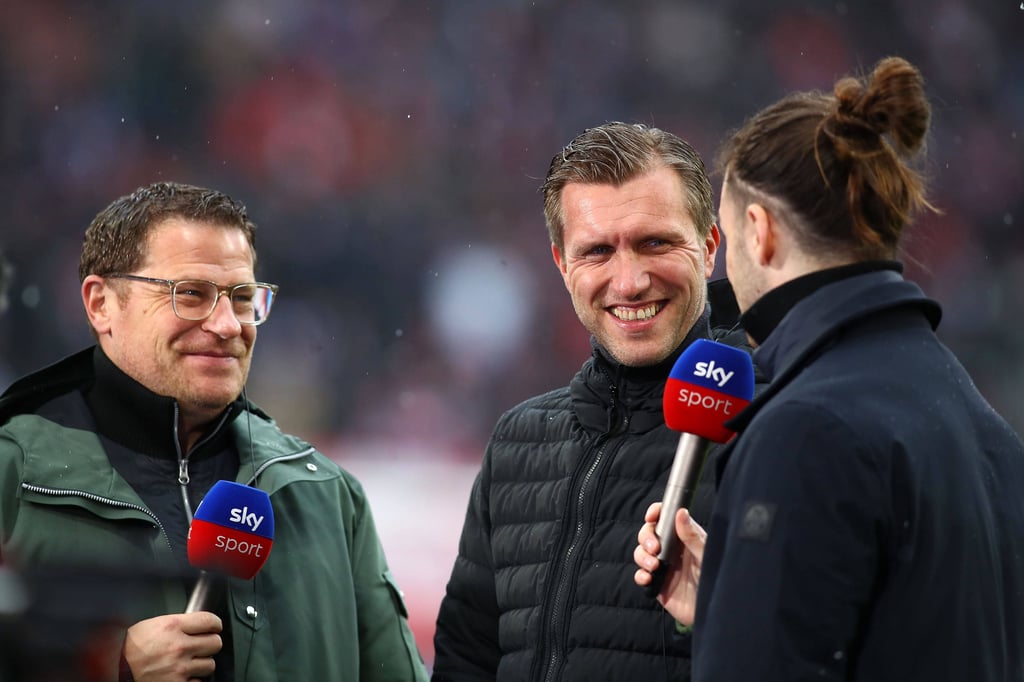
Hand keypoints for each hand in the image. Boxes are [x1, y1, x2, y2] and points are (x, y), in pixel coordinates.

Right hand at [122, 612, 222, 681]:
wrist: (115, 667)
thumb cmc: (131, 646)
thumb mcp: (155, 624)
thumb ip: (180, 624)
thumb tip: (200, 625)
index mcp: (173, 626)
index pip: (210, 621)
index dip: (215, 624)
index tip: (214, 627)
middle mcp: (178, 646)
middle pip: (215, 643)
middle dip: (209, 644)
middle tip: (201, 646)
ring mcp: (178, 668)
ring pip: (210, 664)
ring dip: (201, 663)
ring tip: (188, 662)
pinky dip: (192, 679)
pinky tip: (182, 674)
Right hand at [633, 502, 706, 625]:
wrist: (713, 612)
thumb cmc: (716, 581)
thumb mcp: (706, 556)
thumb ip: (692, 536)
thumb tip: (681, 513)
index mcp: (684, 537)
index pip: (665, 518)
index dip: (656, 513)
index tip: (651, 516)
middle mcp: (671, 549)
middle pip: (648, 533)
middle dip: (646, 537)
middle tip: (654, 547)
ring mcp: (662, 565)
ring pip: (641, 552)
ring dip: (642, 556)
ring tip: (654, 565)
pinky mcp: (656, 583)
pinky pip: (641, 575)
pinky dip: (640, 575)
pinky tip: (648, 578)